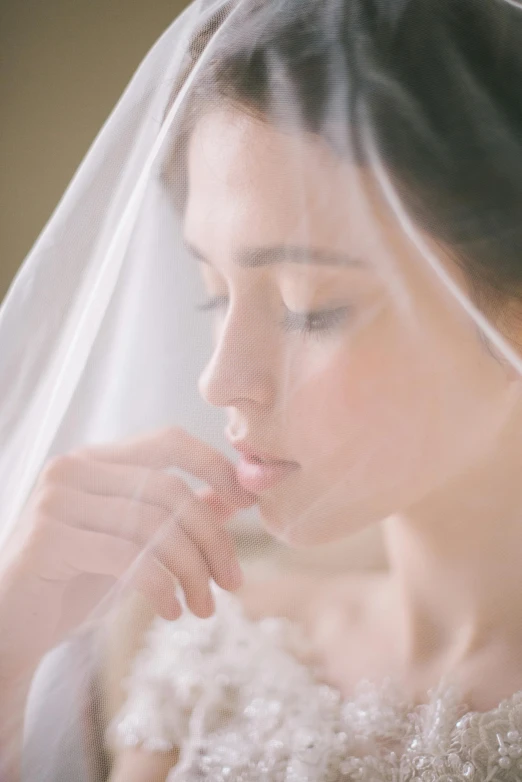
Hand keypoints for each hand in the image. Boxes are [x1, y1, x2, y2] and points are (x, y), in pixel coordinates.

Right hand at [0, 427, 255, 657]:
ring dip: (190, 570)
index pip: (170, 441)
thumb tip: (239, 495)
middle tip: (232, 583)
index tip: (251, 502)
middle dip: (211, 539)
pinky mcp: (49, 537)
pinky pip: (125, 555)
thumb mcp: (138, 544)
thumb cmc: (77, 581)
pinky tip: (170, 611)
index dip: (216, 465)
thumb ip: (182, 515)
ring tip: (203, 608)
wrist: (13, 625)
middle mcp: (75, 467)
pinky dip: (159, 585)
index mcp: (99, 459)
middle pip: (170, 489)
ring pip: (152, 524)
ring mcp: (58, 499)